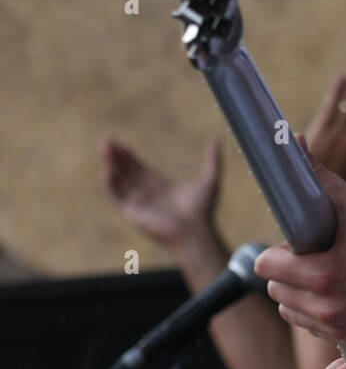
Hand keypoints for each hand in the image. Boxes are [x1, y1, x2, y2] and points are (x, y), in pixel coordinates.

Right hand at [101, 136, 222, 249]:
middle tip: (107, 140)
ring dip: (111, 164)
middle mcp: (147, 195)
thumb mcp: (210, 179)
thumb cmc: (202, 209)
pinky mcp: (132, 213)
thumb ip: (212, 159)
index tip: (120, 144)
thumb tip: (217, 138)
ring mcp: (138, 203)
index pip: (140, 169)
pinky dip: (111, 184)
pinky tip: (107, 170)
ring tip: (105, 148)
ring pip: (120, 180)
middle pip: (127, 172)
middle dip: (116, 157)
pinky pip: (117, 196)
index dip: (130, 156)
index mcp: (161, 187)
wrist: (195, 230)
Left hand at [255, 138, 345, 345]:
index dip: (278, 250)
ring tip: (325, 274)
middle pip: (276, 290)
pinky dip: (319, 311)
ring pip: (292, 311)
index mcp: (324, 276)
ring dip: (300, 294)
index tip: (294, 243)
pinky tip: (339, 292)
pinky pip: (315, 327)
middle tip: (313, 255)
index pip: (266, 267)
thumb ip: (320, 177)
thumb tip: (296, 144)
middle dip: (289, 271)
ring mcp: (339, 328)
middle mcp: (328, 308)